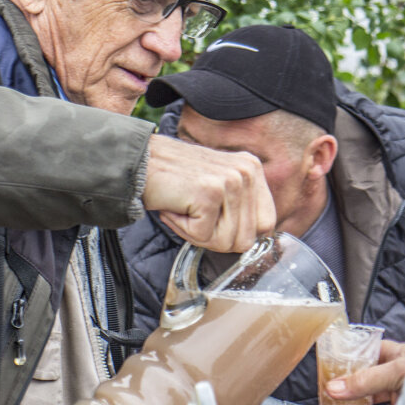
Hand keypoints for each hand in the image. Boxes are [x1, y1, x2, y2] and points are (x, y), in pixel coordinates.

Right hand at [143, 135, 274, 253]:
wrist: (137, 162)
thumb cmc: (174, 181)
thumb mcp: (218, 188)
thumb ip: (239, 208)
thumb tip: (253, 239)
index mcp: (253, 169)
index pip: (267, 224)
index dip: (237, 234)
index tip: (213, 219)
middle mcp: (247, 171)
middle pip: (247, 239)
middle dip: (215, 237)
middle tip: (193, 214)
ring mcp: (230, 180)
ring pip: (226, 242)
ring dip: (197, 234)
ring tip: (184, 207)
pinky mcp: (209, 192)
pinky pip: (203, 236)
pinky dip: (182, 229)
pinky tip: (174, 206)